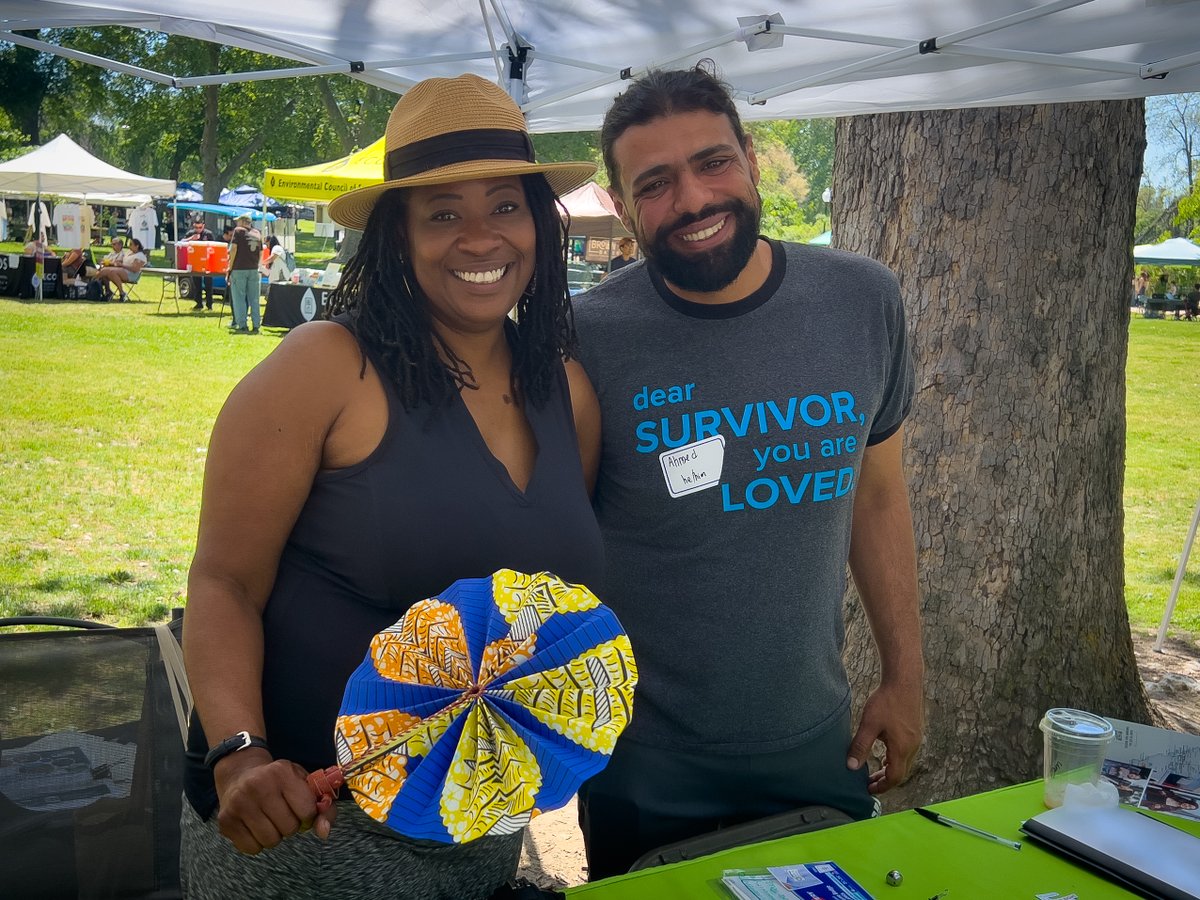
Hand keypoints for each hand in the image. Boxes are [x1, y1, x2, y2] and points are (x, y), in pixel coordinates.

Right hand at [213, 749, 336, 853]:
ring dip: (275, 835)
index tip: (301, 809)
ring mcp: (239, 804)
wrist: (239, 773)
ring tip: (270, 819)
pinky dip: (258, 842)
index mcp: (281, 772)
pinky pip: (252, 848)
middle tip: (283, 814)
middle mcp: (257, 786)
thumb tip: (324, 832)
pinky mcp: (225, 821)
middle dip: (291, 825)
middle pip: (289, 828)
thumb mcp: (302, 782)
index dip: (308, 815)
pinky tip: (255, 825)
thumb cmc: (278, 780)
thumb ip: (323, 806)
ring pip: (271, 841)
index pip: (307, 810)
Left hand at [847, 679, 923, 793]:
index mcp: (902, 748)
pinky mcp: (915, 730)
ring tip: (875, 771)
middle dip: (885, 780)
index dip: (882, 786)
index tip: (869, 789)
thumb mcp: (869, 724)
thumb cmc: (887, 700)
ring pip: (904, 762)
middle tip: (870, 782)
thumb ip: (860, 746)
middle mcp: (913, 746)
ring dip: (891, 769)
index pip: (894, 777)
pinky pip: (907, 752)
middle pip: (901, 772)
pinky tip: (885, 753)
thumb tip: (851, 767)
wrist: (904, 680)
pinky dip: (896, 759)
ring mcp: (916, 738)